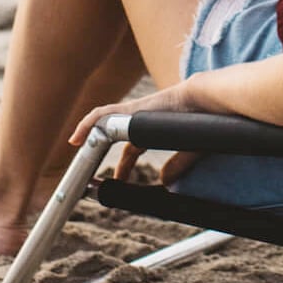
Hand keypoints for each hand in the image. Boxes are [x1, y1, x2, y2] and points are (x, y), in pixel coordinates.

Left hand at [70, 76, 208, 186]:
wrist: (205, 101)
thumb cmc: (201, 122)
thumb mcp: (188, 150)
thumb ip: (178, 165)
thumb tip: (164, 180)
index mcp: (153, 130)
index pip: (132, 149)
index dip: (124, 165)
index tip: (119, 180)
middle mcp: (140, 121)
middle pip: (114, 138)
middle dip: (103, 155)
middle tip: (94, 176)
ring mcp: (134, 114)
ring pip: (104, 124)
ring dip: (90, 137)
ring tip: (78, 152)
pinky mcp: (131, 109)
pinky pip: (102, 114)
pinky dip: (87, 124)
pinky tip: (77, 138)